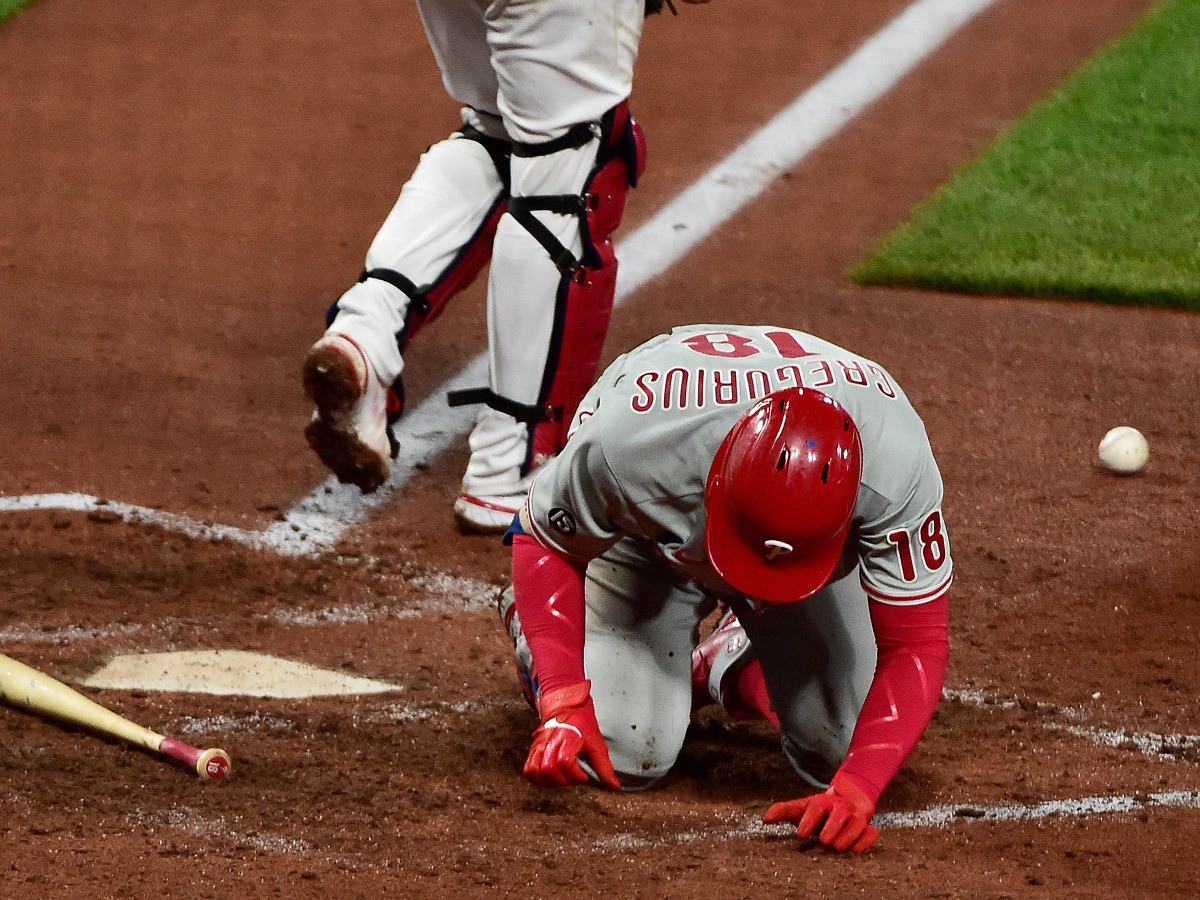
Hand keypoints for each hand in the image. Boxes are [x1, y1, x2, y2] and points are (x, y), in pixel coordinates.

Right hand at [523, 681, 620, 789]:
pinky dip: (537, 778)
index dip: (575, 775)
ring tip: (561, 778)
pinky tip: (551, 777)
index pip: (564, 762)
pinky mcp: (533, 750)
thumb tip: (613, 786)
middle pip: (548, 769)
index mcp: (567, 737)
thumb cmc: (582, 724)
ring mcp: (538, 745)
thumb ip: (604, 767)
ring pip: (534, 771)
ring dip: (548, 781)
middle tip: (573, 776)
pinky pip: (528, 770)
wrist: (566, 707)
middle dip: (563, 780)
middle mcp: (549, 740)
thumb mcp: (597, 744)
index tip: (584, 776)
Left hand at [762, 772, 879, 852]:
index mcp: (823, 801)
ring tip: (835, 846)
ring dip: (846, 838)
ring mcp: (856, 817)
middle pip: (839, 813)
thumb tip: (764, 819)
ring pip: (856, 825)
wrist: (849, 797)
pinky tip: (854, 848)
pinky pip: (871, 834)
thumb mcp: (802, 807)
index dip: (809, 820)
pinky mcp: (868, 826)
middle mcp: (841, 807)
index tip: (801, 834)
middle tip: (823, 840)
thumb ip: (784, 811)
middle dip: (830, 829)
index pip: (816, 806)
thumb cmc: (821, 809)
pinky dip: (864, 841)